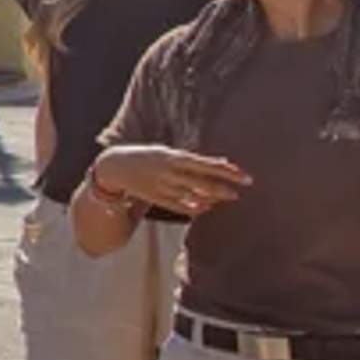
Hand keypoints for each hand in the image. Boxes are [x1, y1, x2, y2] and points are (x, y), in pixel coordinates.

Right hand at [89, 145, 250, 217]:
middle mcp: (169, 172)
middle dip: (223, 187)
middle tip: (239, 191)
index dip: (227, 171)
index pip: (207, 164)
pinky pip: (179, 206)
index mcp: (173, 156)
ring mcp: (162, 186)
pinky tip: (206, 208)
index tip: (244, 176)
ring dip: (210, 198)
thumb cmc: (147, 156)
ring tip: (225, 198)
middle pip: (202, 182)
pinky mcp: (156, 198)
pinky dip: (194, 207)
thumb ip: (194, 159)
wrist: (114, 165)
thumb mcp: (169, 152)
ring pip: (192, 195)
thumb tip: (222, 161)